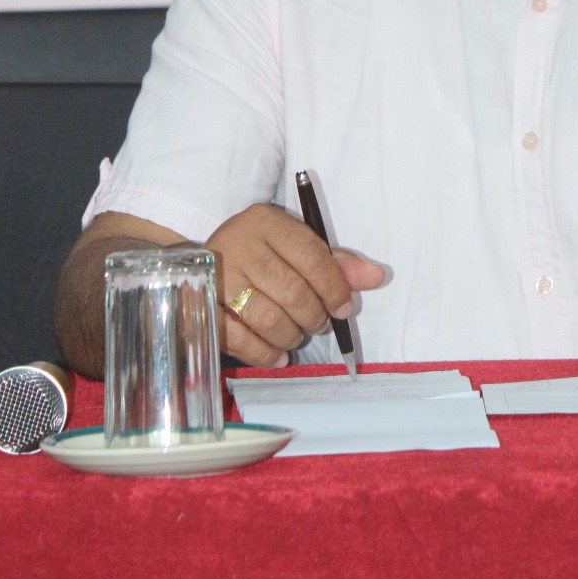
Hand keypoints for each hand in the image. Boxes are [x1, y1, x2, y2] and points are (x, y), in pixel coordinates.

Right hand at [207, 203, 384, 367]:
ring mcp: (220, 278)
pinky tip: (278, 355)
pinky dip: (265, 354)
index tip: (344, 309)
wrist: (200, 262)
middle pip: (293, 291)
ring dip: (291, 336)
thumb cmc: (261, 253)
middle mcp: (241, 245)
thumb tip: (377, 276)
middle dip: (314, 316)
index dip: (335, 288)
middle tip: (319, 324)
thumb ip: (335, 262)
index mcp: (268, 223)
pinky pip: (241, 340)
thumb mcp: (295, 245)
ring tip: (296, 336)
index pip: (312, 257)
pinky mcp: (205, 308)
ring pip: (269, 319)